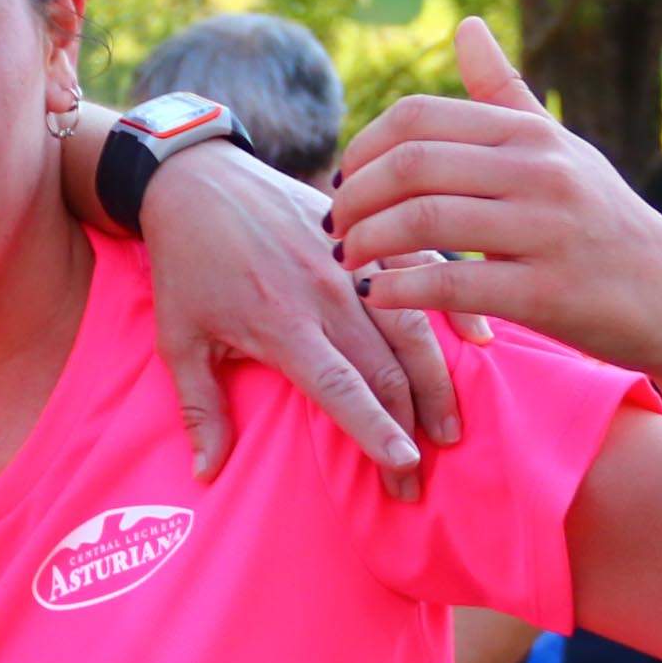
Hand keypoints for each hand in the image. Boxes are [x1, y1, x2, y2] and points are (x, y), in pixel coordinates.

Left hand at [143, 142, 450, 492]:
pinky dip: (452, 304)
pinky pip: (423, 268)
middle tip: (419, 480)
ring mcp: (353, 261)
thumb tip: (208, 472)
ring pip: (413, 327)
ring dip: (437, 382)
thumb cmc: (186, 265)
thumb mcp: (180, 339)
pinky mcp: (367, 235)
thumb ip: (200, 408)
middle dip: (409, 428)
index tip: (404, 465)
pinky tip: (480, 341)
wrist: (197, 182)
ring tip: (451, 430)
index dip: (376, 429)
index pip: (341, 387)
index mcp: (282, 324)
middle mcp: (327, 295)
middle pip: (387, 369)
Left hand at [329, 19, 661, 379]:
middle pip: (412, 165)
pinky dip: (400, 288)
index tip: (344, 181)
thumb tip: (465, 24)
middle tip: (335, 225)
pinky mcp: (547, 293)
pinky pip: (453, 285)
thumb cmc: (601, 220)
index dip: (363, 148)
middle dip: (355, 196)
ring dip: (368, 241)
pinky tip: (377, 295)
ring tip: (349, 259)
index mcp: (530, 134)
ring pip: (424, 221)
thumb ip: (504, 93)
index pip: (419, 118)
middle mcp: (540, 171)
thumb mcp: (558, 148)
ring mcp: (546, 230)